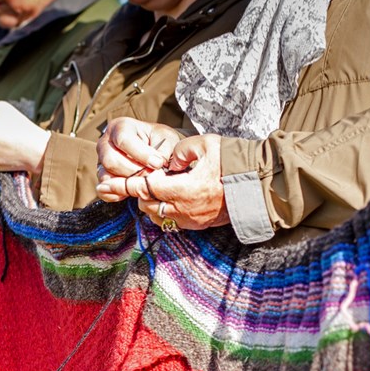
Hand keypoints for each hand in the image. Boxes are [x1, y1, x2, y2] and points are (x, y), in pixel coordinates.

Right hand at [96, 117, 179, 185]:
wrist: (157, 150)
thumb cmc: (160, 141)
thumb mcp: (167, 139)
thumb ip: (163, 151)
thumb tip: (156, 167)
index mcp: (120, 127)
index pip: (123, 140)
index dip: (141, 154)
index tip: (158, 163)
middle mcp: (106, 143)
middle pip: (111, 160)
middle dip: (135, 172)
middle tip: (153, 176)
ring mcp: (101, 162)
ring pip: (107, 177)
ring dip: (128, 184)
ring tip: (146, 183)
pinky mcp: (102, 178)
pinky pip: (104, 191)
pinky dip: (119, 194)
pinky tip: (134, 192)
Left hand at [98, 134, 228, 230]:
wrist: (258, 185)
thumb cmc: (232, 162)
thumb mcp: (205, 145)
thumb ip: (179, 151)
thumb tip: (167, 161)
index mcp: (183, 189)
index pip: (145, 188)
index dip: (126, 184)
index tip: (111, 182)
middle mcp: (184, 209)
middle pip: (147, 204)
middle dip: (138, 193)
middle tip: (133, 181)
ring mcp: (191, 220)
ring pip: (157, 216)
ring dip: (150, 203)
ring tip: (152, 190)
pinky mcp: (198, 225)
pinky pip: (171, 222)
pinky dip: (163, 212)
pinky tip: (167, 200)